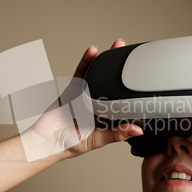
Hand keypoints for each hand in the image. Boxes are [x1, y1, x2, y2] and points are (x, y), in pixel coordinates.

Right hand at [21, 40, 142, 161]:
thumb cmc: (69, 144)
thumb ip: (116, 134)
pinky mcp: (73, 89)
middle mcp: (98, 104)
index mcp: (107, 117)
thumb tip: (137, 130)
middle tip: (134, 56)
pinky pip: (81, 73)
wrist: (46, 140)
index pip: (124, 103)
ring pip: (99, 75)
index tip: (145, 82)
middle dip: (123, 70)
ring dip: (108, 61)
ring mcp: (86, 95)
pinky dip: (87, 61)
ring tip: (117, 47)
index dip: (134, 92)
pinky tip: (93, 52)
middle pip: (113, 84)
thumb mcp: (98, 140)